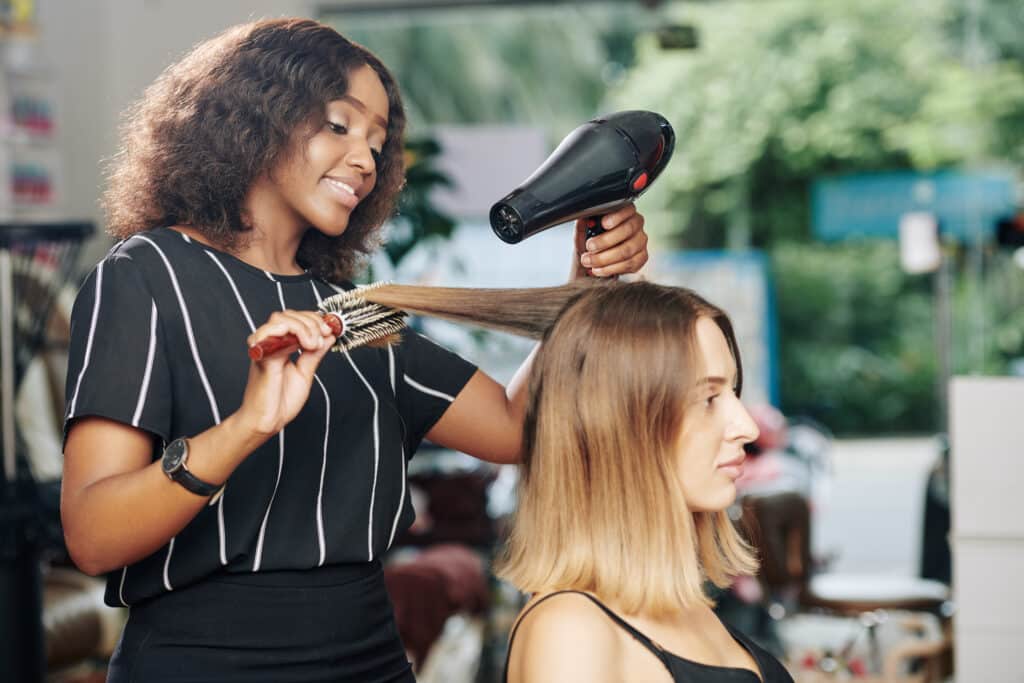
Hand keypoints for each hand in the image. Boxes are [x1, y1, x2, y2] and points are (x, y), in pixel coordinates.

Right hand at [236, 310, 335, 437]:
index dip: (314, 320)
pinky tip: (300, 343)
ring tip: (312, 344)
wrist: (267, 421)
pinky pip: (265, 335)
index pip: (296, 319)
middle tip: (321, 338)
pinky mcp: (261, 358)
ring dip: (301, 327)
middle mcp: (272, 345)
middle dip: (311, 322)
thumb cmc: (281, 400)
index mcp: (282, 346)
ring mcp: (265, 350)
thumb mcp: (305, 372)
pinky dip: (283, 331)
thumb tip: (328, 336)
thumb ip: (314, 353)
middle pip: (288, 315)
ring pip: (279, 320)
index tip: (329, 330)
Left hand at [571, 203, 648, 278]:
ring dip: (605, 258)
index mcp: (624, 212)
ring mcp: (641, 241)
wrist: (594, 261)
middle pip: (627, 230)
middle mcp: (636, 224)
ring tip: (589, 261)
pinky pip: (629, 264)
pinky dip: (611, 268)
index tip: (602, 224)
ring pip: (627, 250)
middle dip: (605, 240)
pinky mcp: (641, 258)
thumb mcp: (584, 230)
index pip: (627, 209)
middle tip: (589, 247)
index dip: (616, 216)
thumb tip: (584, 219)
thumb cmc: (592, 242)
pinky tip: (598, 269)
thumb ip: (584, 224)